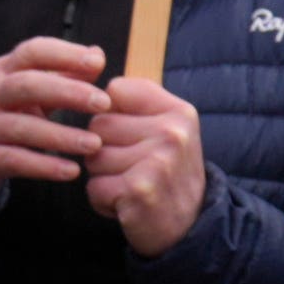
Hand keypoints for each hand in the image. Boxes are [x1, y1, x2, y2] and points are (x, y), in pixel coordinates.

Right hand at [0, 38, 105, 207]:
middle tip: (103, 103)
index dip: (64, 54)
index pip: (31, 52)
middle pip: (26, 85)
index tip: (97, 64)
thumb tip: (96, 56)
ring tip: (94, 144)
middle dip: (66, 92)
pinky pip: (14, 161)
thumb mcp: (23, 91)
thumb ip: (60, 75)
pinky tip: (71, 171)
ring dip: (61, 135)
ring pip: (21, 127)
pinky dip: (44, 167)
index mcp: (3, 72)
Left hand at [87, 78, 208, 256]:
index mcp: (178, 111)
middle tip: (135, 169)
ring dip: (103, 178)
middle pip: (97, 125)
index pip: (114, 91)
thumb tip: (91, 56)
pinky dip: (103, 201)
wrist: (192, 228)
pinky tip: (128, 204)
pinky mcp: (139, 190)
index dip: (113, 116)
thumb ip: (136, 101)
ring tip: (132, 185)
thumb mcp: (167, 129)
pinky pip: (93, 187)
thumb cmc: (167, 174)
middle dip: (105, 151)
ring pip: (91, 157)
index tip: (135, 136)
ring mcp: (157, 161)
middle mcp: (171, 133)